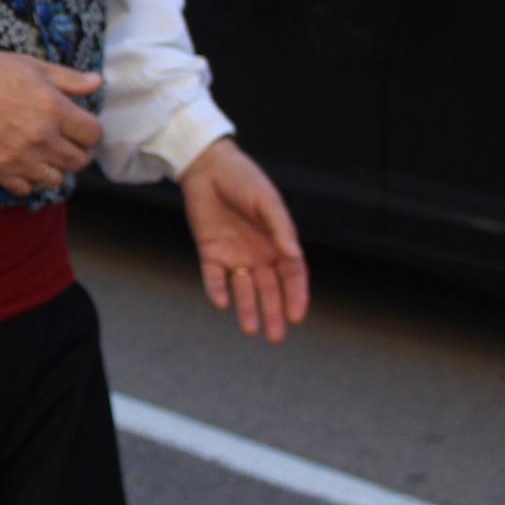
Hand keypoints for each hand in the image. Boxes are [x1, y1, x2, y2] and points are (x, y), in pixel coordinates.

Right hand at [0, 50, 103, 195]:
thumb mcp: (35, 67)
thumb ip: (69, 79)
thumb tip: (97, 82)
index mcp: (54, 110)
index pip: (93, 135)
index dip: (91, 130)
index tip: (82, 127)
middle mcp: (42, 138)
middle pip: (79, 160)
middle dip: (78, 150)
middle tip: (67, 141)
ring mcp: (21, 158)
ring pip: (56, 179)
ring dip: (56, 167)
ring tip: (46, 153)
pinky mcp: (1, 170)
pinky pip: (27, 189)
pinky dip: (29, 180)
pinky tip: (25, 163)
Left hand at [178, 138, 309, 342]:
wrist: (208, 167)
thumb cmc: (244, 180)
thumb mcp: (267, 201)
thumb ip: (280, 229)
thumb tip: (294, 255)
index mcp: (278, 242)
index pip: (292, 276)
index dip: (295, 297)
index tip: (297, 317)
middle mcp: (259, 253)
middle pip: (269, 289)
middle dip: (273, 312)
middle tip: (275, 337)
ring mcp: (234, 254)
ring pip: (243, 288)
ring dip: (247, 308)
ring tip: (250, 329)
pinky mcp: (210, 252)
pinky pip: (214, 276)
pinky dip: (217, 289)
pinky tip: (222, 302)